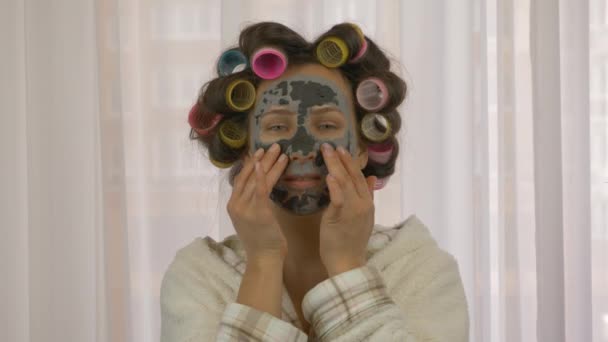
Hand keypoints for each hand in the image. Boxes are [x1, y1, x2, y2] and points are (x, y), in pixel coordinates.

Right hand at [227, 143, 288, 260]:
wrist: (264, 259)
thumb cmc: (263, 241)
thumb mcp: (253, 219)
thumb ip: (253, 203)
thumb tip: (261, 187)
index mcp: (233, 205)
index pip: (241, 179)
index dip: (249, 164)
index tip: (258, 152)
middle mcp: (235, 204)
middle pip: (249, 176)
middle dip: (261, 159)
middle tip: (272, 145)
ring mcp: (245, 208)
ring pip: (257, 180)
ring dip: (269, 163)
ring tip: (279, 151)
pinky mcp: (257, 212)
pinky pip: (260, 189)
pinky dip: (263, 175)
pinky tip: (266, 163)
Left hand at [319, 143, 376, 275]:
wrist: (348, 262)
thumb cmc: (349, 241)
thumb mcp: (362, 217)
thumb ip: (366, 196)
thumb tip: (371, 177)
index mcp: (367, 203)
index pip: (359, 177)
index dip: (351, 162)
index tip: (342, 149)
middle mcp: (364, 203)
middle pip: (353, 176)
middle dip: (342, 159)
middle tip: (331, 145)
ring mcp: (355, 210)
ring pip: (346, 183)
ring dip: (336, 165)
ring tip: (327, 151)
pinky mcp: (343, 217)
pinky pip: (339, 198)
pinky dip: (335, 185)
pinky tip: (330, 175)